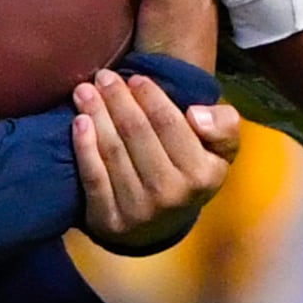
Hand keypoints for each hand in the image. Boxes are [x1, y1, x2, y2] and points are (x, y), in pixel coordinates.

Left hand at [75, 69, 241, 254]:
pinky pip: (93, 177)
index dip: (150, 96)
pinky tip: (78, 122)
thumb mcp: (220, 151)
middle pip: (137, 133)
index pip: (169, 124)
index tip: (135, 78)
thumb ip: (224, 125)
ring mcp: (139, 211)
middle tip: (104, 77)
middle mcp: (171, 194)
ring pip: (113, 151)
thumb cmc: (190, 172)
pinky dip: (84, 147)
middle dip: (118, 99)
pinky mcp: (110, 220)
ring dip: (96, 115)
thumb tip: (195, 114)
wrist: (161, 225)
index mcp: (202, 174)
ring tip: (84, 91)